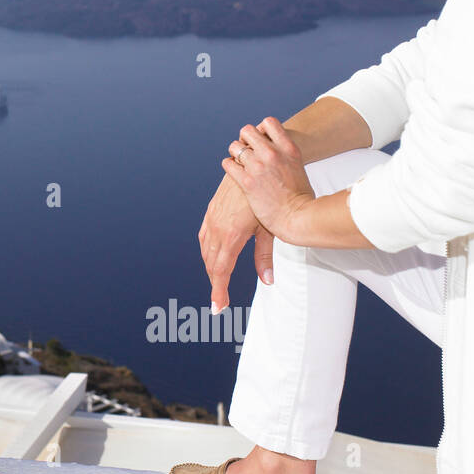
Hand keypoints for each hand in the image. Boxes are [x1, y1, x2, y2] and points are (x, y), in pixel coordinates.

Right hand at [198, 171, 276, 314]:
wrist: (256, 166)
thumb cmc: (270, 197)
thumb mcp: (269, 229)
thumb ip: (265, 256)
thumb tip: (268, 281)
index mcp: (231, 235)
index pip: (221, 271)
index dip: (219, 291)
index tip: (218, 308)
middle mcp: (217, 228)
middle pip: (211, 263)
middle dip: (216, 283)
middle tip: (221, 301)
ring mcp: (212, 217)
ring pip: (206, 250)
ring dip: (211, 267)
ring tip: (219, 281)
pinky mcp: (212, 210)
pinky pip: (204, 236)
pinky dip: (207, 251)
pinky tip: (212, 254)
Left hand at [221, 118, 314, 242]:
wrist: (299, 217)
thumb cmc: (301, 197)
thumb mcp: (298, 167)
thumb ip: (285, 156)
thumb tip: (277, 151)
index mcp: (288, 148)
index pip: (268, 122)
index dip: (260, 129)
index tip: (260, 140)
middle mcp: (272, 153)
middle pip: (247, 131)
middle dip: (244, 139)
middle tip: (246, 150)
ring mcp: (258, 166)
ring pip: (234, 146)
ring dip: (235, 153)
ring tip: (238, 162)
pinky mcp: (247, 181)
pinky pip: (228, 164)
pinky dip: (228, 166)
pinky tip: (233, 170)